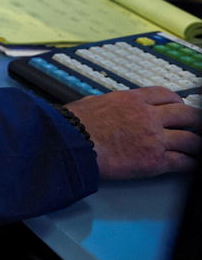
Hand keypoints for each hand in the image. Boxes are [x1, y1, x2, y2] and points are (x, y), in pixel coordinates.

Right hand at [66, 86, 201, 178]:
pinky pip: (183, 162)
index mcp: (132, 99)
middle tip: (195, 126)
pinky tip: (190, 164)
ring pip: (191, 140)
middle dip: (194, 121)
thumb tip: (109, 107)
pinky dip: (190, 164)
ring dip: (196, 145)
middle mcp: (148, 116)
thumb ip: (112, 104)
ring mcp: (154, 138)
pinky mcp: (155, 160)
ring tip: (196, 149)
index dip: (178, 102)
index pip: (167, 95)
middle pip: (187, 114)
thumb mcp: (94, 102)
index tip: (179, 108)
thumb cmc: (74, 124)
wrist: (71, 143)